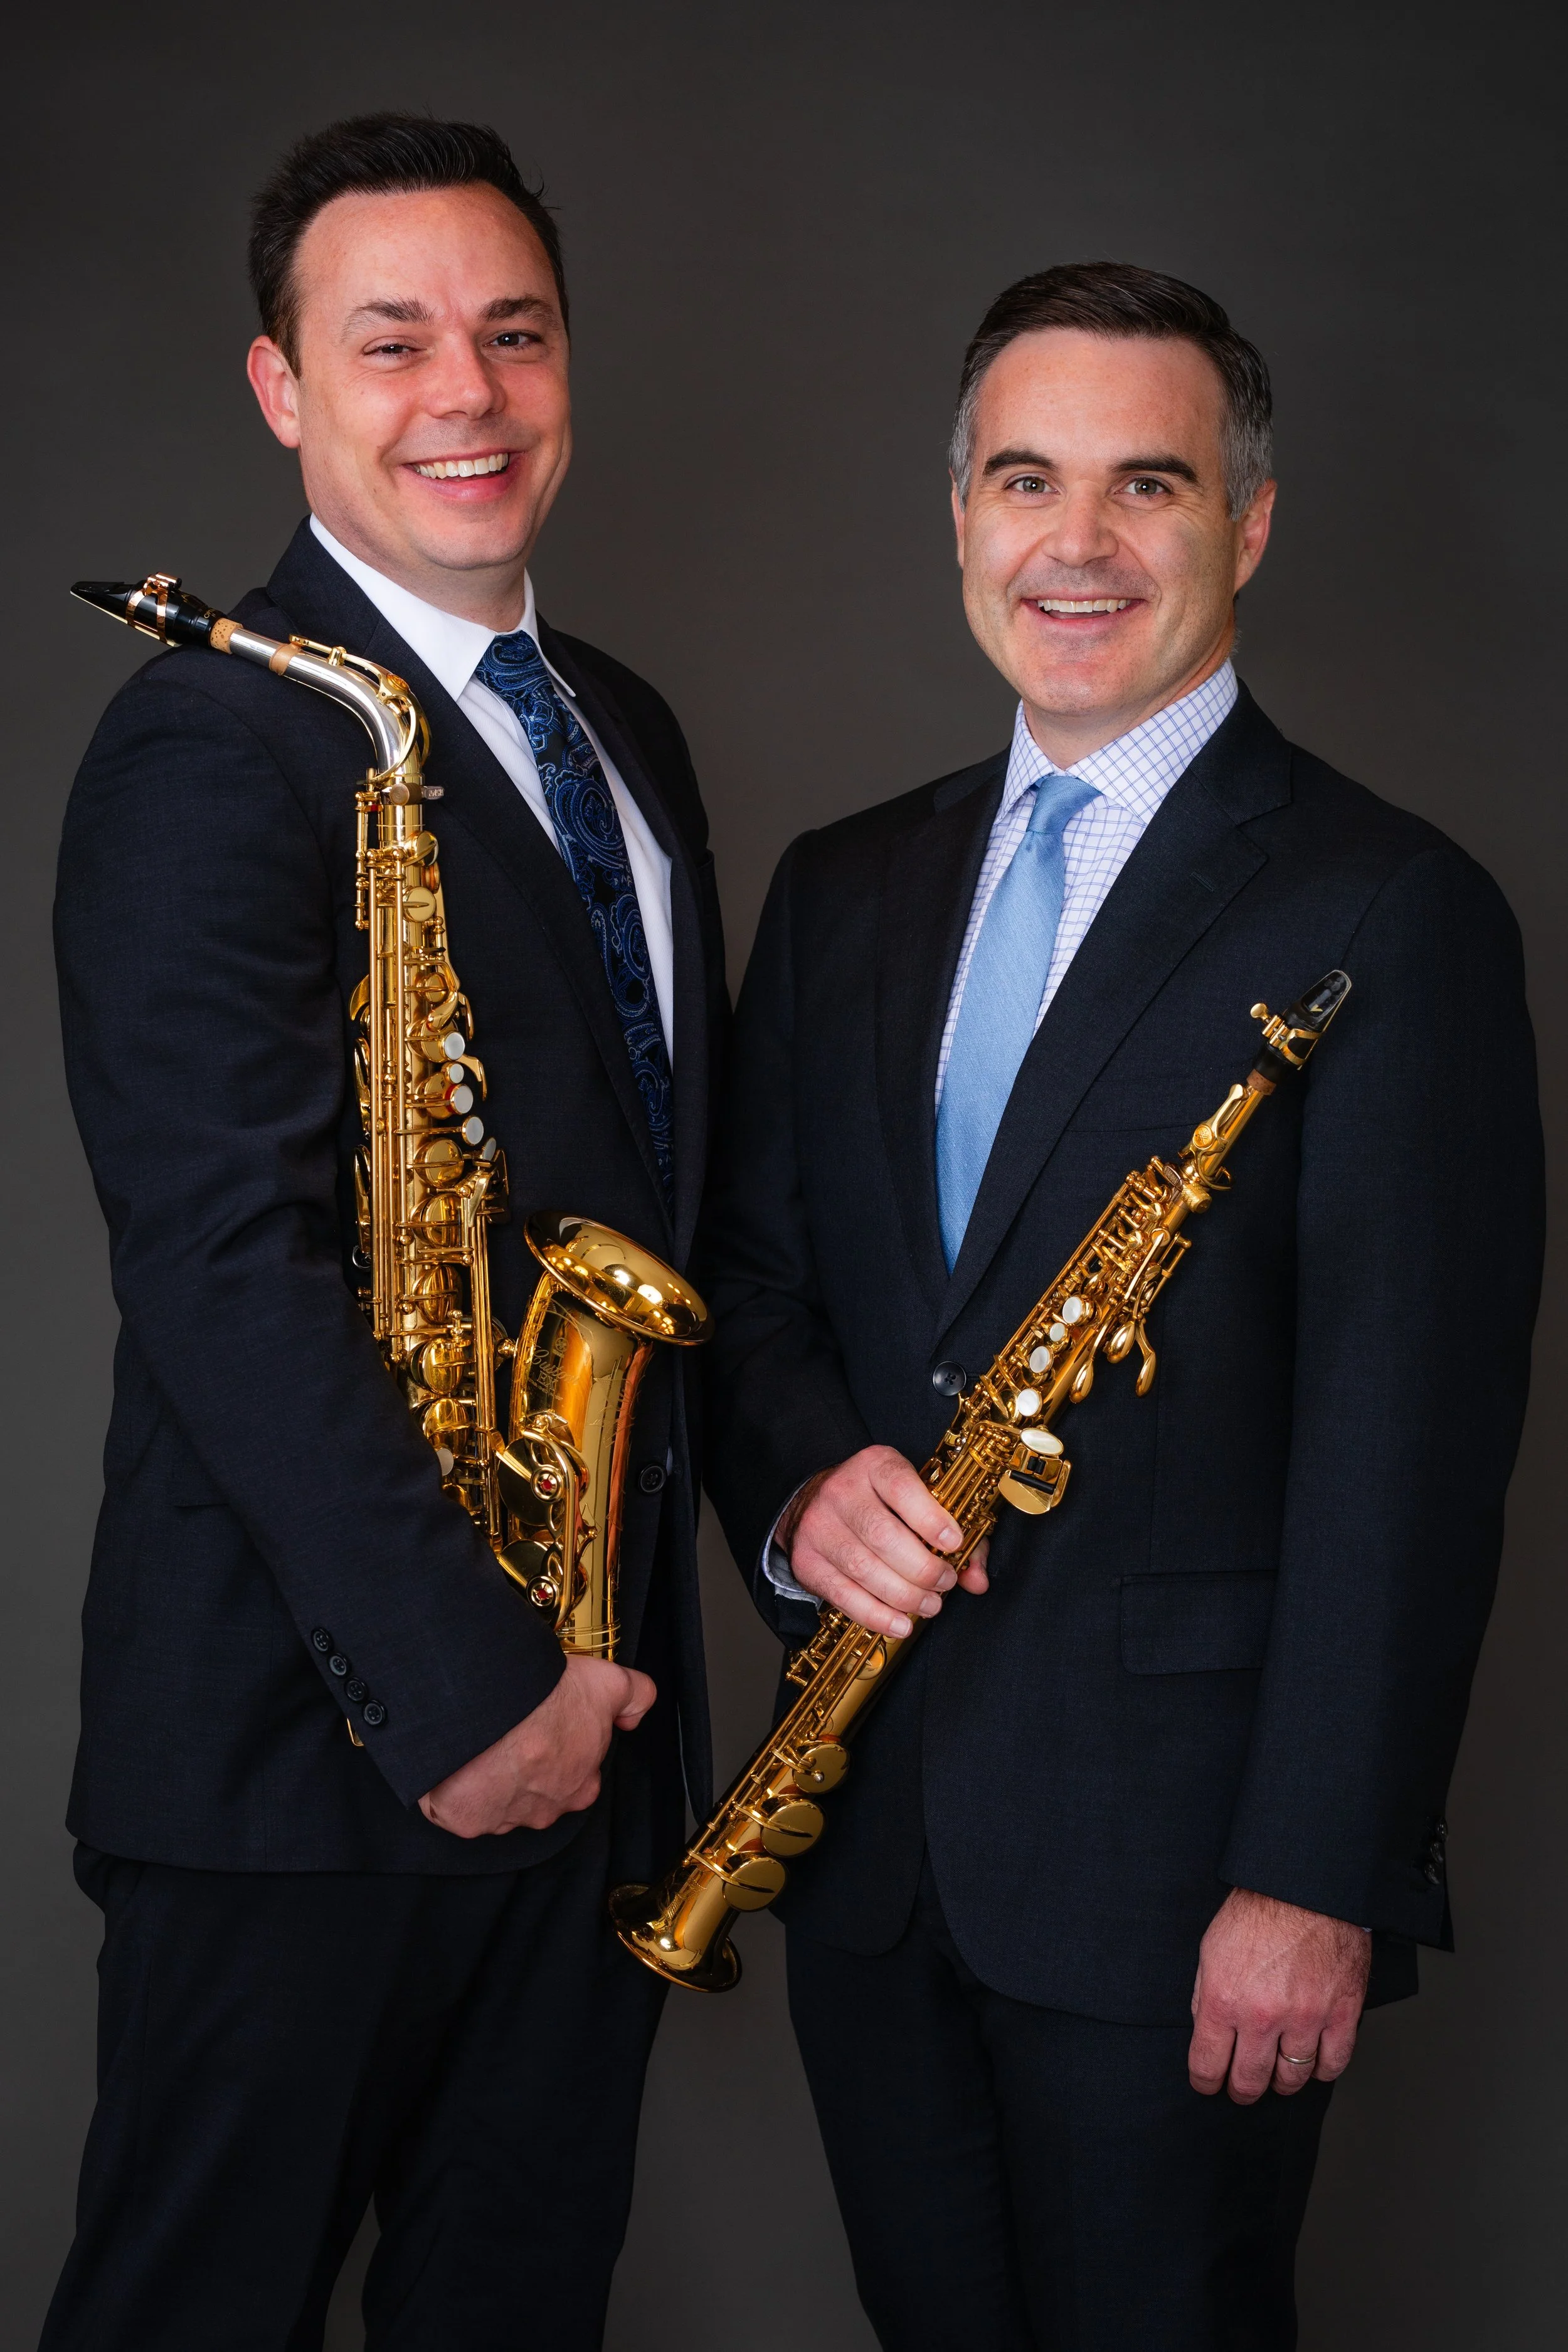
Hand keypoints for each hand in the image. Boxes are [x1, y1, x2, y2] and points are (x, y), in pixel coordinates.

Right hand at [418, 1656, 654, 1838]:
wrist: (489, 1713)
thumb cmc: (545, 1703)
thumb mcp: (608, 1685)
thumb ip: (634, 1696)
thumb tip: (634, 1711)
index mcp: (579, 1787)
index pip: (577, 1774)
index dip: (564, 1747)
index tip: (549, 1725)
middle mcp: (545, 1810)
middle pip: (539, 1792)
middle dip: (528, 1768)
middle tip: (514, 1731)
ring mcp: (504, 1818)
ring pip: (499, 1801)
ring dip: (492, 1777)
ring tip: (483, 1741)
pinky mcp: (466, 1818)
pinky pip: (460, 1807)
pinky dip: (458, 1787)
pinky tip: (459, 1760)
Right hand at [779, 1444, 988, 1638]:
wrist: (813, 1501)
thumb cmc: (877, 1501)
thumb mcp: (915, 1496)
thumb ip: (954, 1532)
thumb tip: (976, 1578)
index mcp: (874, 1466)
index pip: (901, 1487)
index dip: (930, 1519)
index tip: (954, 1544)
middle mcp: (842, 1493)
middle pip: (883, 1535)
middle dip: (923, 1569)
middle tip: (945, 1582)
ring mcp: (819, 1528)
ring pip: (864, 1569)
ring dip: (905, 1596)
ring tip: (929, 1604)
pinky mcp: (807, 1562)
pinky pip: (843, 1595)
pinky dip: (876, 1615)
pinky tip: (901, 1623)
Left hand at [1188, 1887, 1371, 2102]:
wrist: (1304, 1887)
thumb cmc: (1257, 1913)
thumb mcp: (1211, 1950)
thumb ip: (1206, 1997)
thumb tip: (1208, 2034)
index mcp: (1225, 2000)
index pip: (1208, 2065)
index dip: (1206, 2082)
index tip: (1209, 2084)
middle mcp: (1263, 2016)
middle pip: (1250, 2081)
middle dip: (1242, 2089)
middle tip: (1243, 2086)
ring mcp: (1306, 2018)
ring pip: (1292, 2079)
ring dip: (1282, 2080)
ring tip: (1277, 2071)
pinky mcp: (1341, 2013)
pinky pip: (1332, 2065)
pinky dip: (1320, 2069)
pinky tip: (1311, 2060)